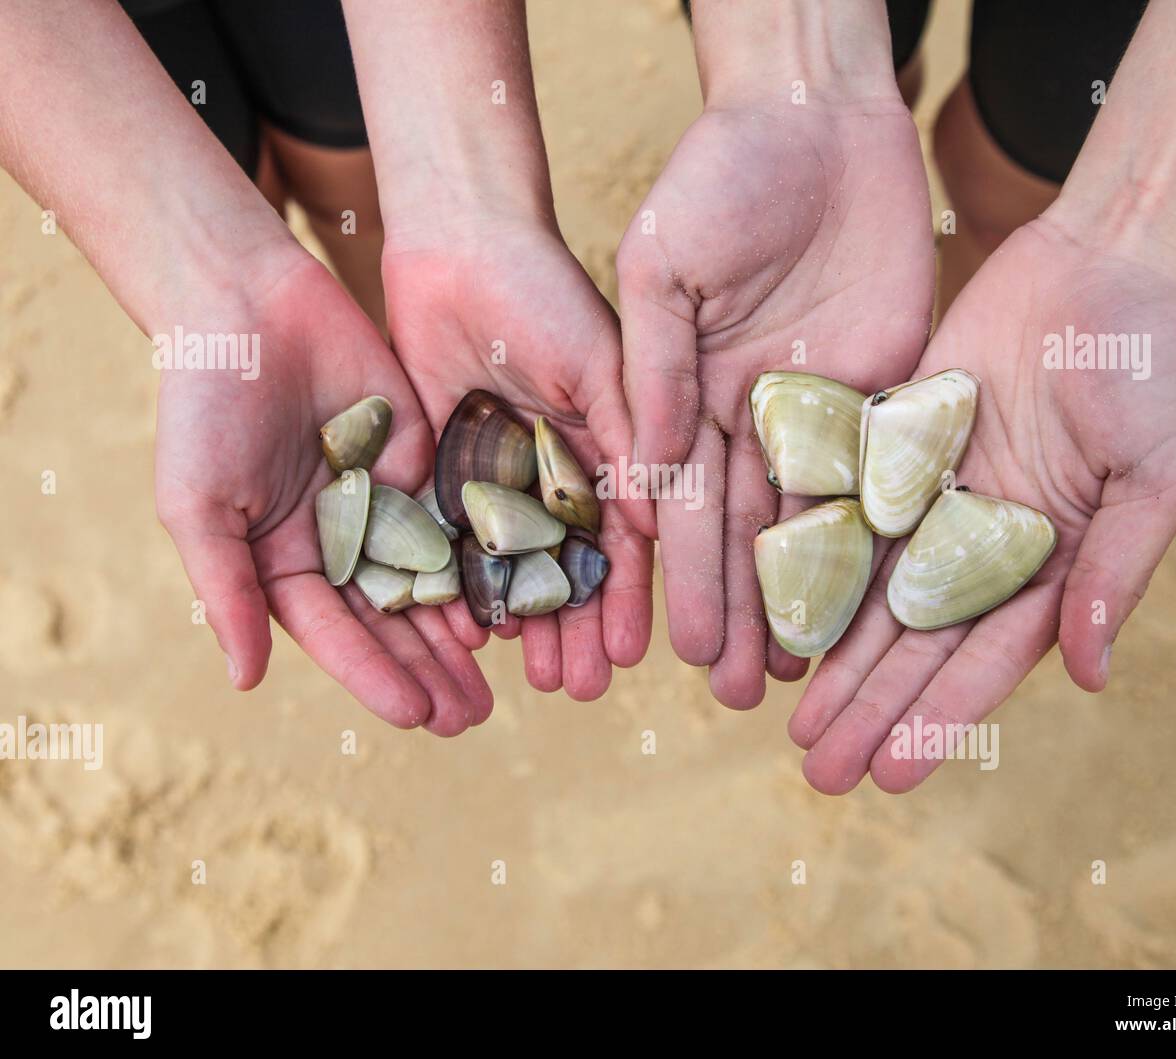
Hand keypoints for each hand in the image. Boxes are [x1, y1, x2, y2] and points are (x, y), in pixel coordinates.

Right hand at [155, 253, 491, 735]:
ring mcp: (387, 503)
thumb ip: (228, 589)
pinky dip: (486, 557)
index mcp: (285, 561)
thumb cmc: (205, 407)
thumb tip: (246, 681)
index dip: (377, 676)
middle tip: (473, 718)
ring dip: (465, 630)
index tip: (417, 716)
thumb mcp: (201, 504)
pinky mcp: (426, 460)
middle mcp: (342, 543)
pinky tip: (516, 594)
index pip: (338, 634)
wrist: (250, 307)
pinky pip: (461, 517)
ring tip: (503, 682)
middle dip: (431, 670)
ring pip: (435, 579)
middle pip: (394, 621)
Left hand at [381, 220, 654, 699]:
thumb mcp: (599, 361)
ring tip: (534, 680)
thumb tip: (660, 530)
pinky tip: (471, 633)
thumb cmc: (542, 289)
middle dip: (576, 629)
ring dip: (526, 623)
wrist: (455, 244)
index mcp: (611, 450)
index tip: (631, 656)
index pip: (625, 542)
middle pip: (571, 569)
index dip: (627, 600)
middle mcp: (560, 474)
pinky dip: (463, 587)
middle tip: (577, 690)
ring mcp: (503, 477)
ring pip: (515, 568)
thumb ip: (629, 438)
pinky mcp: (447, 469)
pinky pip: (455, 541)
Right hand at [616, 96, 933, 707]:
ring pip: (815, 521)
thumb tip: (651, 470)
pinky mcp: (888, 390)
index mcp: (690, 392)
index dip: (678, 578)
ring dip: (805, 598)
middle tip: (734, 694)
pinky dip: (879, 539)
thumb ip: (655, 364)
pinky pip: (884, 475)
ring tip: (795, 675)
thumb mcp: (662, 264)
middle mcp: (754, 415)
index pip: (681, 504)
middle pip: (746, 531)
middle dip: (738, 612)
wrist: (816, 117)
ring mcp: (822, 409)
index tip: (671, 649)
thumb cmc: (719, 175)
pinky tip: (874, 600)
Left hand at [791, 217, 1175, 792]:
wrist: (1102, 262)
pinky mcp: (894, 447)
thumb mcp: (1155, 475)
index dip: (937, 718)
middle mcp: (984, 542)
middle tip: (818, 771)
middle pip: (917, 642)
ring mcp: (936, 498)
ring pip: (872, 592)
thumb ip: (1114, 571)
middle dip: (870, 708)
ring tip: (793, 722)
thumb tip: (1088, 674)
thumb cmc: (1153, 367)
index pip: (985, 658)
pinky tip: (778, 618)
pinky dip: (814, 566)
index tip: (890, 775)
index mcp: (1052, 562)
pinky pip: (845, 515)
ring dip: (835, 659)